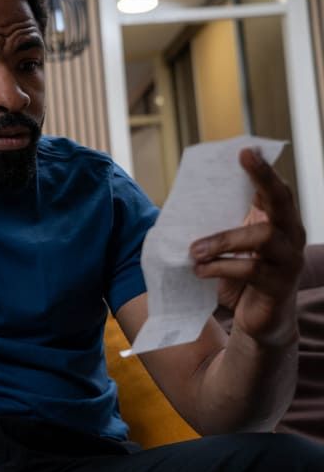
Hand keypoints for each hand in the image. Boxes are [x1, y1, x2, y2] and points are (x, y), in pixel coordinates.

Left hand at [191, 148, 305, 347]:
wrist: (258, 321)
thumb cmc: (239, 276)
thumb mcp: (228, 246)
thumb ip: (218, 224)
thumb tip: (181, 200)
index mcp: (277, 222)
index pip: (274, 189)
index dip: (262, 169)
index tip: (246, 150)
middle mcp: (290, 235)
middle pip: (282, 201)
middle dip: (263, 179)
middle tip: (242, 162)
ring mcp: (288, 260)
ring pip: (262, 238)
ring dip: (223, 239)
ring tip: (194, 250)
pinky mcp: (279, 285)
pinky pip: (252, 269)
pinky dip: (221, 267)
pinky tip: (199, 270)